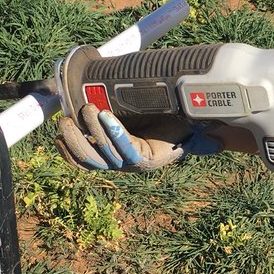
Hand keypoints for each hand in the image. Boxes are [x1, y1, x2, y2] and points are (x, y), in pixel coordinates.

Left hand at [55, 105, 221, 171]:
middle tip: (83, 109)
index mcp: (149, 158)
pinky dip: (66, 150)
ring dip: (74, 140)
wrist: (169, 130)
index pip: (129, 151)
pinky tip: (56, 136)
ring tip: (65, 120)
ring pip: (88, 159)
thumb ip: (201, 137)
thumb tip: (217, 141)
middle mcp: (129, 164)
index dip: (114, 135)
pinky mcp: (101, 156)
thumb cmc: (178, 126)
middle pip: (104, 156)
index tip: (104, 114)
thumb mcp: (189, 130)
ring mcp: (112, 161)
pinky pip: (80, 160)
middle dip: (90, 134)